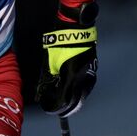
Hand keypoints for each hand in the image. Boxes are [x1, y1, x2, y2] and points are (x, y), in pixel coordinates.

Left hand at [36, 1, 97, 116]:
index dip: (55, 106)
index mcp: (72, 77)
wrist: (76, 28)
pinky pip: (86, 85)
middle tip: (56, 107)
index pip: (64, 99)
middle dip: (65, 105)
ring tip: (63, 100)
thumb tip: (44, 89)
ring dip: (73, 98)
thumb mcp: (50, 61)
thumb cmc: (61, 43)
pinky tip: (72, 89)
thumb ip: (48, 78)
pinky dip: (78, 90)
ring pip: (83, 93)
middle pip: (75, 100)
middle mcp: (84, 78)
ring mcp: (91, 73)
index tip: (48, 107)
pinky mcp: (93, 68)